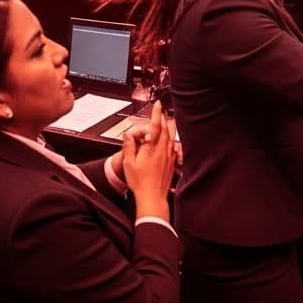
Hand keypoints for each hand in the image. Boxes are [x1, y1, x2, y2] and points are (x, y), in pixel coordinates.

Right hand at [121, 102, 176, 220]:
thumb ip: (129, 147)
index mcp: (152, 149)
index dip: (157, 114)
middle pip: (166, 129)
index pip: (156, 126)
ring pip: (171, 136)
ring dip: (168, 127)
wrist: (153, 197)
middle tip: (161, 111)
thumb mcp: (129, 164)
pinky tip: (169, 140)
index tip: (158, 104)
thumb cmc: (140, 182)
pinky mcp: (172, 163)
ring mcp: (169, 156)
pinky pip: (173, 146)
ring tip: (165, 121)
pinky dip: (171, 138)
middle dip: (163, 118)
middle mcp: (163, 151)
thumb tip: (128, 135)